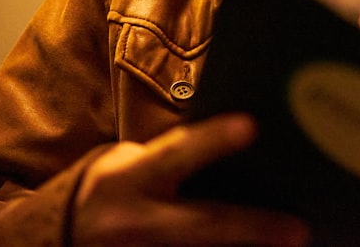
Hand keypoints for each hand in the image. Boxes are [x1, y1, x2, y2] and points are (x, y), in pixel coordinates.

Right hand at [71, 113, 310, 245]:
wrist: (59, 234)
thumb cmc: (117, 186)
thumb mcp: (134, 163)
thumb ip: (177, 157)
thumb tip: (243, 136)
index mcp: (131, 177)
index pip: (179, 154)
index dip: (214, 140)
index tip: (251, 125)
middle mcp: (134, 222)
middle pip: (204, 224)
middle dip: (253, 229)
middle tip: (299, 232)